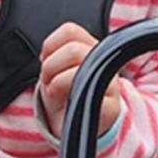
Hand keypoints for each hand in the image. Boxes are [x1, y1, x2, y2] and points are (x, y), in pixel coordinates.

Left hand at [39, 22, 121, 139]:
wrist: (77, 127)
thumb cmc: (64, 93)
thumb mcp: (58, 67)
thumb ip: (56, 50)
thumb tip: (46, 53)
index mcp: (90, 46)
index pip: (70, 31)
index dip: (50, 45)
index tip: (44, 60)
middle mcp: (104, 61)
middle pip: (73, 49)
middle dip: (51, 66)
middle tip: (48, 80)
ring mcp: (111, 82)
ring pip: (81, 71)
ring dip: (57, 82)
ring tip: (55, 91)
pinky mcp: (112, 106)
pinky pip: (88, 94)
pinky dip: (70, 99)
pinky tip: (67, 104)